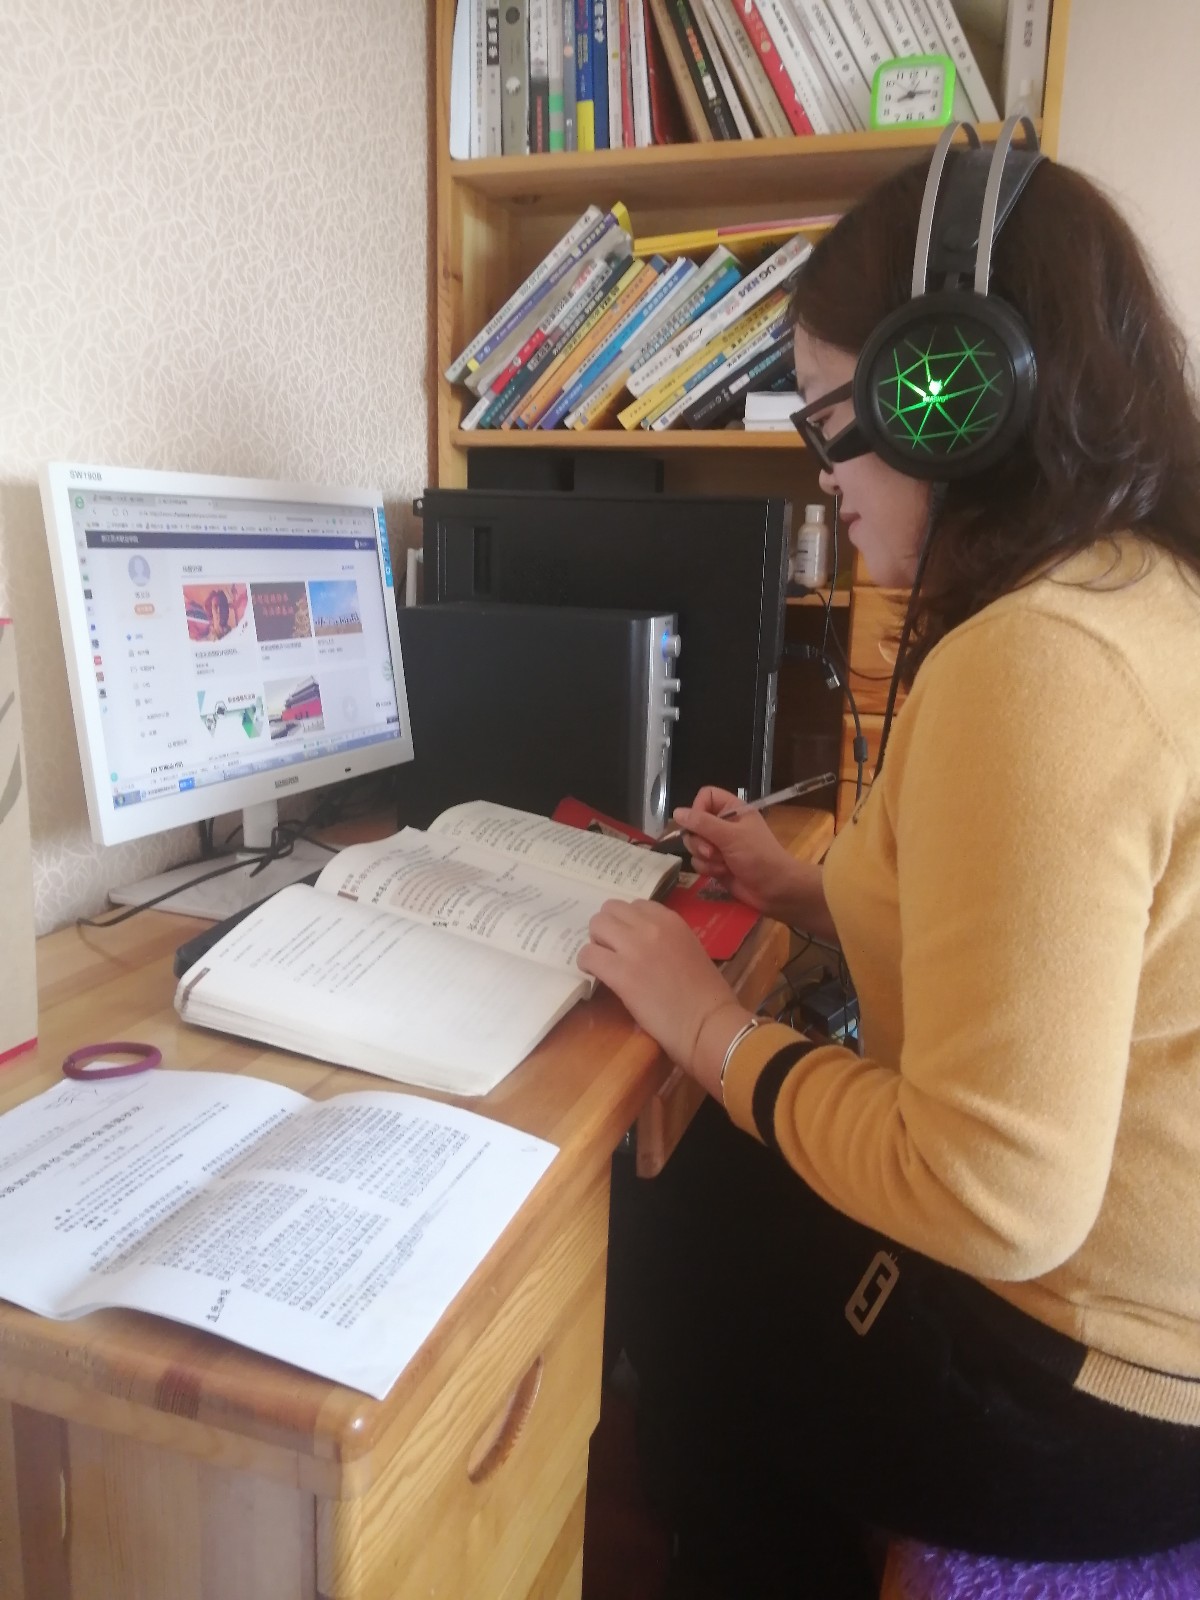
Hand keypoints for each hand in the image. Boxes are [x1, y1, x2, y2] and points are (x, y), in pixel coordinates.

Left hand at [578, 899, 746, 1089]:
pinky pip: (588, 955)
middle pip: (610, 909)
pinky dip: (587, 963)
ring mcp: (635, 947)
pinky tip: (596, 975)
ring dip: (595, 942)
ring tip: (603, 962)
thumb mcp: (690, 950)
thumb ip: (666, 939)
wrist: (708, 1023)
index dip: (627, 922)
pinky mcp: (621, 973)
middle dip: (607, 928)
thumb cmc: (706, 994)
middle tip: (611, 950)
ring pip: (596, 925)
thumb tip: (640, 945)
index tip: (627, 939)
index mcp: (671, 920)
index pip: (635, 905)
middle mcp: (651, 926)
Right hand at [672, 788, 798, 918]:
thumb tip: (677, 812)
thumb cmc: (759, 857)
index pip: (705, 797)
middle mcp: (724, 825)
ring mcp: (720, 846)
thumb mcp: (731, 836)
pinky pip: (698, 862)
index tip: (699, 825)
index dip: (698, 810)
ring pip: (694, 845)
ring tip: (723, 865)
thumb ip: (703, 823)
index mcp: (732, 810)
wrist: (775, 890)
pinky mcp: (716, 864)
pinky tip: (723, 874)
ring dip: (706, 858)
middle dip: (700, 841)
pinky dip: (708, 869)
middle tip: (713, 851)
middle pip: (694, 824)